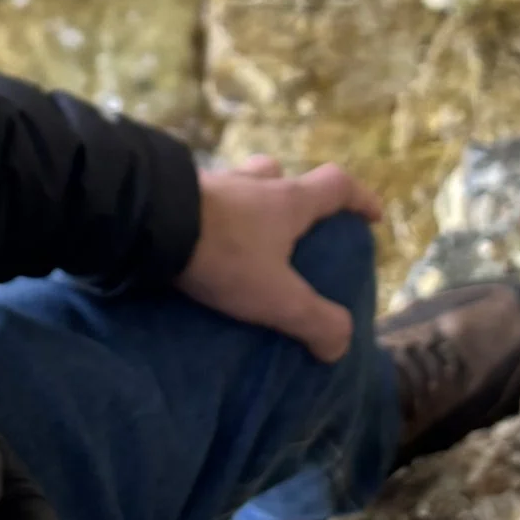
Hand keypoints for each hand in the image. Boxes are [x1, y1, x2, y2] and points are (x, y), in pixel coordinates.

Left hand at [179, 153, 384, 361]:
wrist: (148, 225)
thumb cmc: (223, 254)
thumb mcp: (276, 297)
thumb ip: (315, 320)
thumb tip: (339, 344)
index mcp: (288, 200)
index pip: (337, 185)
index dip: (360, 199)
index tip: (371, 216)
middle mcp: (253, 184)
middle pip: (282, 175)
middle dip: (293, 196)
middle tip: (292, 228)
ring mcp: (212, 185)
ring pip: (240, 185)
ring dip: (248, 204)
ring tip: (244, 239)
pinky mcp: (177, 195)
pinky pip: (204, 201)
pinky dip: (211, 217)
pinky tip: (201, 244)